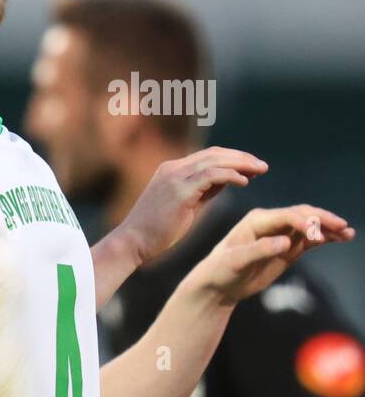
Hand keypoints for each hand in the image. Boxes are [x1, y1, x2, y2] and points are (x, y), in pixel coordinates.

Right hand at [115, 147, 267, 266]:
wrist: (132, 242)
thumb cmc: (156, 230)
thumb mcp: (184, 205)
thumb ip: (203, 190)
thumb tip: (227, 180)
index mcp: (172, 170)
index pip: (209, 156)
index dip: (233, 158)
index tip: (252, 167)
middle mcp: (173, 169)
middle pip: (215, 153)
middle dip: (242, 157)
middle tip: (263, 166)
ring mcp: (175, 178)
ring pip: (215, 161)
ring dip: (241, 164)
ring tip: (260, 171)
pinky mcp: (179, 191)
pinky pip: (211, 176)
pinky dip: (230, 176)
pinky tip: (245, 182)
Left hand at [187, 204, 353, 304]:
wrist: (219, 285)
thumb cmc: (221, 270)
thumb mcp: (235, 261)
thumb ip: (259, 250)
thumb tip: (286, 242)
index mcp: (256, 220)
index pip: (286, 215)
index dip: (304, 222)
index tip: (316, 235)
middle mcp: (271, 223)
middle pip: (303, 215)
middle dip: (322, 219)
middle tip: (342, 227)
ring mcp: (282, 234)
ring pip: (311, 225)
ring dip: (329, 227)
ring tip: (348, 233)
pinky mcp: (289, 248)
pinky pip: (311, 239)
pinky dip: (326, 237)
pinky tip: (342, 238)